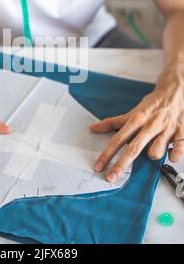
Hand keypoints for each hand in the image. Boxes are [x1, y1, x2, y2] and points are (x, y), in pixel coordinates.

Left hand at [90, 63, 183, 181]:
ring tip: (153, 150)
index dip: (107, 153)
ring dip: (153, 154)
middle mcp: (149, 126)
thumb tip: (93, 128)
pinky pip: (179, 149)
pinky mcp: (181, 132)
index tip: (99, 166)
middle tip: (111, 177)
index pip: (117, 139)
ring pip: (156, 150)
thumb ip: (113, 122)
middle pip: (133, 148)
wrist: (173, 91)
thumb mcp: (132, 112)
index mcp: (136, 120)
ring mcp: (165, 129)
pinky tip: (171, 154)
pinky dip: (175, 155)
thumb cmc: (151, 105)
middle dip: (121, 165)